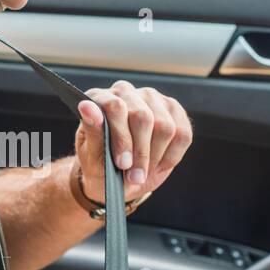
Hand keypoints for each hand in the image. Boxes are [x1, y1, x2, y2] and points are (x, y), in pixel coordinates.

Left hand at [74, 82, 191, 204]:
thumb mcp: (91, 154)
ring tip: (142, 173)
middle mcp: (126, 92)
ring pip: (165, 127)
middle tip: (134, 177)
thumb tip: (86, 106)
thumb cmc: (100, 164)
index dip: (121, 138)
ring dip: (155, 157)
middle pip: (143, 117)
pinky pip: (183, 134)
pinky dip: (171, 157)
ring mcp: (152, 99)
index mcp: (100, 98)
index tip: (122, 164)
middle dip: (140, 153)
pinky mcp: (174, 111)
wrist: (117, 176)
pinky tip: (157, 165)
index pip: (115, 107)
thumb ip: (92, 131)